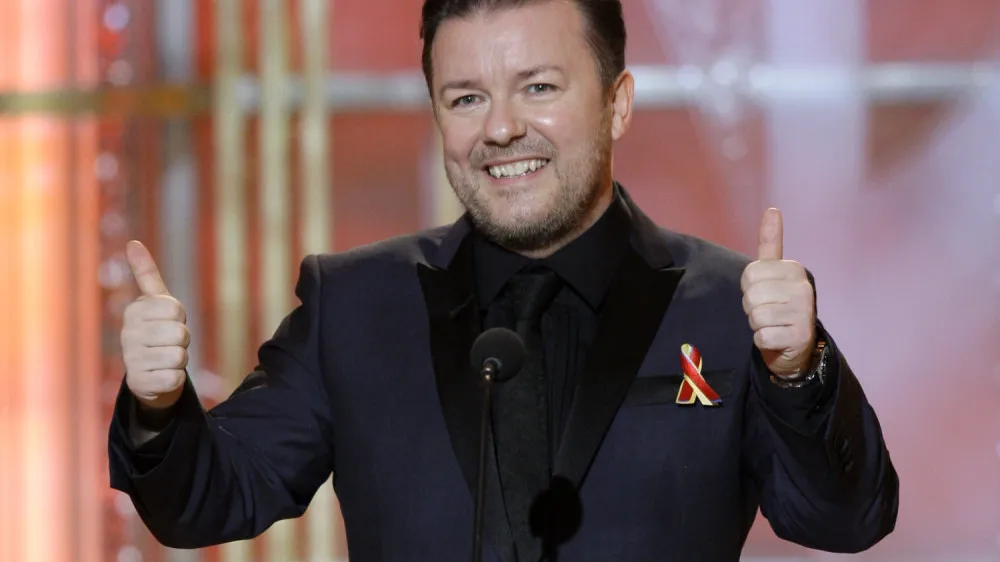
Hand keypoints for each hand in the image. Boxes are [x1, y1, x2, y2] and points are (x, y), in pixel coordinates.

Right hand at [121, 240, 189, 409]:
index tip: (167, 321)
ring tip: (164, 358)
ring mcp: (131, 360)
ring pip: (180, 356)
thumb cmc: (156, 331)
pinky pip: (176, 378)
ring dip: (180, 359)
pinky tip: (162, 375)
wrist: (148, 375)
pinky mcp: (141, 383)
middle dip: (182, 340)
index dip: (179, 318)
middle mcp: (128, 334)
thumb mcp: (154, 302)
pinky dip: (175, 378)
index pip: (176, 310)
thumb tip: (133, 242)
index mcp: (133, 311)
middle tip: (168, 343)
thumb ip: (146, 273)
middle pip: (180, 334)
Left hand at [741, 208, 815, 377]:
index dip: (748, 288)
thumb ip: (770, 243)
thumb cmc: (778, 305)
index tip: (763, 294)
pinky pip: (762, 335)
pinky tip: (775, 339)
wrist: (794, 346)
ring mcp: (804, 313)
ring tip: (772, 324)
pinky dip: (762, 341)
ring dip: (757, 324)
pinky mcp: (799, 336)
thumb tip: (772, 209)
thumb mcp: (773, 273)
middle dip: (751, 307)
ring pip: (755, 315)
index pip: (749, 273)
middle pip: (751, 295)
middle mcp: (804, 288)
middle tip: (767, 312)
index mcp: (794, 269)